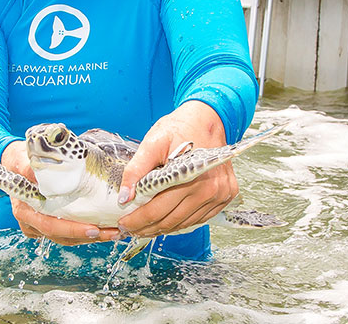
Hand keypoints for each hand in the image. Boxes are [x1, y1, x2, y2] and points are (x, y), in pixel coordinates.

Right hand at [1, 141, 120, 245]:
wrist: (15, 161)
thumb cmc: (21, 160)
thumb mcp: (25, 160)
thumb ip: (32, 168)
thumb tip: (44, 174)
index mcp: (24, 209)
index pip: (50, 225)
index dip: (72, 229)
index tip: (94, 229)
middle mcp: (30, 221)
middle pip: (60, 236)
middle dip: (88, 236)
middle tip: (112, 233)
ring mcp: (37, 224)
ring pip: (64, 238)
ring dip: (89, 237)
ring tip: (113, 232)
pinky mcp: (46, 222)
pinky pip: (65, 234)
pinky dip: (82, 232)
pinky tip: (102, 228)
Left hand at [117, 101, 238, 237]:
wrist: (208, 118)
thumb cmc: (180, 128)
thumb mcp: (153, 142)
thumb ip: (136, 169)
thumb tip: (124, 197)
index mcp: (190, 176)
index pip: (157, 209)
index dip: (137, 220)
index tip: (122, 223)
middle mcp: (209, 189)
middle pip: (170, 220)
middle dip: (146, 228)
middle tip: (130, 229)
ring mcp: (220, 195)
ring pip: (184, 223)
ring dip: (163, 228)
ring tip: (144, 228)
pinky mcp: (225, 197)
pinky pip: (199, 218)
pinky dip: (180, 222)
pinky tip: (166, 221)